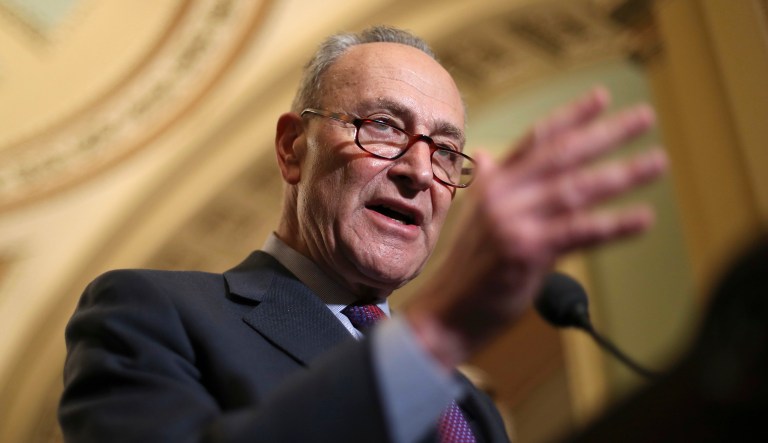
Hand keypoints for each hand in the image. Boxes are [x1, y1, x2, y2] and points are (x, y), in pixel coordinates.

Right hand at [406, 87, 667, 368]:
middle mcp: (501, 195)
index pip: (536, 140)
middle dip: (607, 134)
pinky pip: (579, 232)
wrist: (446, 312)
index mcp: (492, 184)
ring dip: (622, 175)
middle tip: (644, 117)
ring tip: (657, 162)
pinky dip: (613, 225)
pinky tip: (643, 218)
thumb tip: (489, 157)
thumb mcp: (476, 218)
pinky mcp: (525, 250)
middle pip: (562, 156)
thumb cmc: (467, 270)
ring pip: (576, 189)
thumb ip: (491, 185)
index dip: (571, 117)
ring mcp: (512, 221)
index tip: (602, 97)